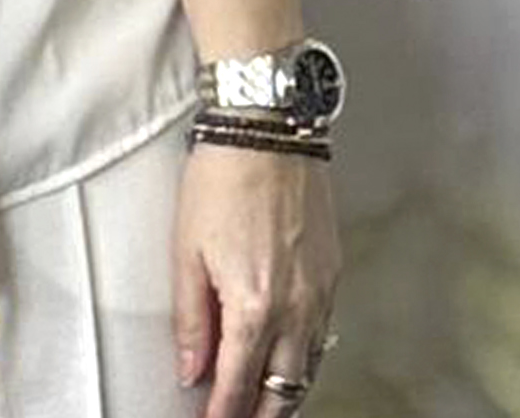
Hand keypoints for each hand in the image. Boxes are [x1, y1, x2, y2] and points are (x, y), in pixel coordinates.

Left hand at [174, 141, 341, 417]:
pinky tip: (291, 358)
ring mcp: (320, 291)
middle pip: (283, 389)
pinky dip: (307, 357)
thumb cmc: (222, 179)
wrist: (267, 129)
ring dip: (287, 392)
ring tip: (266, 406)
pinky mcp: (332, 273)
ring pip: (310, 366)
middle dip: (262, 415)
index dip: (223, 416)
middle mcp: (295, 307)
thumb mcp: (187, 252)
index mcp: (253, 306)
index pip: (238, 385)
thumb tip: (191, 368)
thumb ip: (191, 320)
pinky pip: (323, 333)